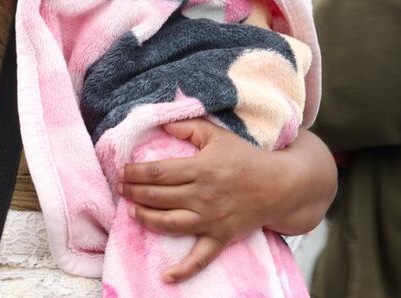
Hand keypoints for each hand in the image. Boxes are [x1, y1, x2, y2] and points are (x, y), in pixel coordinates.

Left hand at [118, 119, 335, 282]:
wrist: (280, 186)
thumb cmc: (246, 158)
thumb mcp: (219, 135)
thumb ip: (190, 127)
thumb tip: (163, 124)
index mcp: (201, 169)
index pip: (158, 172)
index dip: (135, 173)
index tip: (123, 171)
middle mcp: (202, 196)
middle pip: (158, 197)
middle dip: (134, 193)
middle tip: (121, 189)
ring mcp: (210, 219)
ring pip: (169, 224)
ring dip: (146, 219)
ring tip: (132, 213)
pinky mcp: (220, 237)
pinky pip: (200, 258)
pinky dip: (183, 270)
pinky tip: (166, 276)